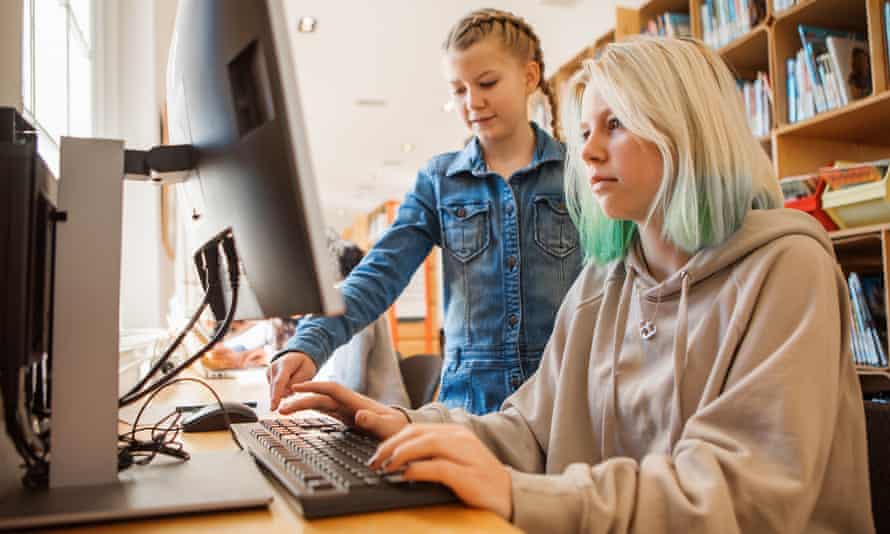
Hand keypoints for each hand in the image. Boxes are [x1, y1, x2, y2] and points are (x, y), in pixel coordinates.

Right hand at [266, 352, 317, 410]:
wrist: (298, 356)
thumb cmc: (304, 365)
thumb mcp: (307, 372)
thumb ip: (296, 383)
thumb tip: (284, 395)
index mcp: (285, 363)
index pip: (279, 382)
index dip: (276, 396)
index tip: (273, 408)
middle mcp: (274, 366)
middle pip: (275, 388)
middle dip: (283, 395)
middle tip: (295, 387)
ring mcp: (269, 370)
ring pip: (275, 390)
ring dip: (285, 390)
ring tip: (293, 379)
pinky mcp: (267, 376)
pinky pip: (275, 389)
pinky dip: (282, 389)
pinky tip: (288, 381)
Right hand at [278, 381, 408, 438]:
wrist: (401, 430)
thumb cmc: (396, 428)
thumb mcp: (387, 427)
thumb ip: (374, 421)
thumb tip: (360, 415)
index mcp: (357, 401)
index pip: (332, 390)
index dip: (314, 387)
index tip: (297, 387)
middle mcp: (349, 403)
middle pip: (321, 398)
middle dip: (301, 400)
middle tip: (281, 407)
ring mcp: (346, 409)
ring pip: (320, 404)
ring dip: (302, 405)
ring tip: (284, 411)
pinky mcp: (345, 417)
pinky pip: (324, 411)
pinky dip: (310, 410)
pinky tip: (299, 412)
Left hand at [368, 424, 512, 519]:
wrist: (511, 496)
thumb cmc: (479, 480)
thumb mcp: (455, 460)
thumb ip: (432, 455)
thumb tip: (399, 460)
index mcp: (454, 433)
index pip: (416, 428)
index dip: (392, 440)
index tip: (377, 454)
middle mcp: (460, 438)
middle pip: (417, 433)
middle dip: (391, 446)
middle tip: (375, 461)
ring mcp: (466, 455)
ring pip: (427, 443)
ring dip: (401, 454)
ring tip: (386, 466)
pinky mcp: (468, 475)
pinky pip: (439, 467)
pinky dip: (419, 469)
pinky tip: (406, 475)